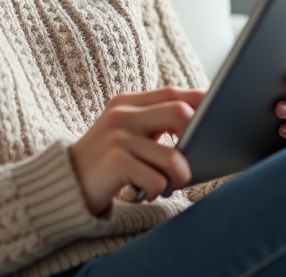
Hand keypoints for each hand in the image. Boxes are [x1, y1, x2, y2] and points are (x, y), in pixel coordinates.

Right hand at [69, 86, 205, 214]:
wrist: (64, 184)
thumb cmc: (105, 163)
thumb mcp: (127, 135)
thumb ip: (155, 124)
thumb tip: (203, 125)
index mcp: (127, 103)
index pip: (173, 93)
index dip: (200, 101)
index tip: (221, 111)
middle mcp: (122, 114)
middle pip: (179, 113)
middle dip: (196, 137)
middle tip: (196, 157)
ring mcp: (118, 137)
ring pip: (173, 155)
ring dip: (180, 175)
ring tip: (171, 184)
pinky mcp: (115, 161)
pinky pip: (157, 178)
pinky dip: (159, 189)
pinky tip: (148, 192)